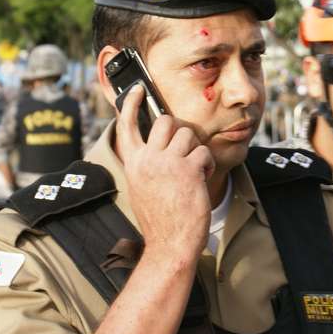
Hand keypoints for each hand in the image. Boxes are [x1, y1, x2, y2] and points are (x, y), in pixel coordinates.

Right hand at [116, 85, 213, 260]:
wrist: (170, 244)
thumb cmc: (159, 218)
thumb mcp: (141, 186)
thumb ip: (146, 163)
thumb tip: (157, 142)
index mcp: (133, 163)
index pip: (126, 125)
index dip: (130, 103)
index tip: (137, 89)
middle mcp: (147, 159)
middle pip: (165, 121)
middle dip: (179, 131)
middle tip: (183, 150)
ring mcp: (167, 163)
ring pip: (188, 134)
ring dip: (195, 150)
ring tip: (191, 172)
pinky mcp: (188, 169)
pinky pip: (203, 152)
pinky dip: (206, 166)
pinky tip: (199, 182)